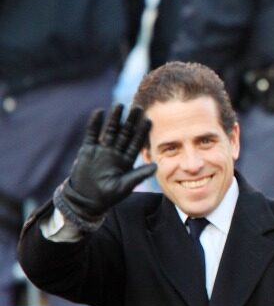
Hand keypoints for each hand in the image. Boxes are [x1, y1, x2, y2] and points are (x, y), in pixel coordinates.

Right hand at [53, 104, 156, 230]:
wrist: (86, 199)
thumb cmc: (108, 195)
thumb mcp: (125, 185)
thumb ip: (139, 175)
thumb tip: (156, 167)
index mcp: (126, 160)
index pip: (136, 143)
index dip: (142, 132)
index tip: (149, 120)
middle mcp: (116, 152)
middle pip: (125, 133)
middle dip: (131, 121)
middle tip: (138, 107)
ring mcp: (102, 150)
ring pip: (110, 131)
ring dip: (114, 119)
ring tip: (119, 106)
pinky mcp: (88, 150)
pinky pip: (92, 134)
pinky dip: (95, 124)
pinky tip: (99, 112)